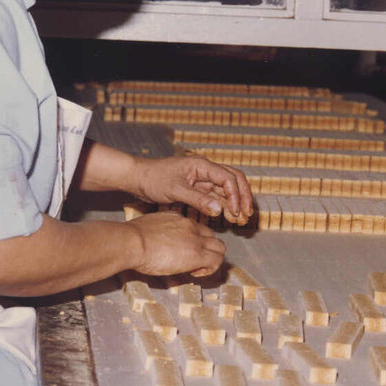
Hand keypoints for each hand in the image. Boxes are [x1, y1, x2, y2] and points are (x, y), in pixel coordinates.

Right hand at [127, 212, 227, 277]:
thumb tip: (159, 245)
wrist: (132, 242)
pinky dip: (210, 270)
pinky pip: (216, 261)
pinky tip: (194, 273)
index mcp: (178, 219)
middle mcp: (190, 226)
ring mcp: (196, 239)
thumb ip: (160, 234)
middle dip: (208, 251)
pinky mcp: (197, 254)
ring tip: (196, 269)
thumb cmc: (132, 238)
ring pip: (220, 248)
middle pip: (213, 237)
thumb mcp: (149, 229)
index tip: (185, 253)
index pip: (198, 229)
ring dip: (212, 260)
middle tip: (193, 263)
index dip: (197, 243)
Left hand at [132, 155, 254, 224]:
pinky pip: (215, 196)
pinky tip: (227, 216)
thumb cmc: (153, 179)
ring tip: (240, 219)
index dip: (236, 195)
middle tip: (247, 214)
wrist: (137, 178)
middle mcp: (205, 170)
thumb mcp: (175, 190)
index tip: (237, 212)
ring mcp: (202, 179)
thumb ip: (198, 200)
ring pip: (226, 189)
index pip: (229, 178)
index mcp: (202, 165)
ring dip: (234, 203)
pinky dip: (223, 205)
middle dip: (243, 197)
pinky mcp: (197, 188)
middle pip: (233, 180)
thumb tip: (220, 210)